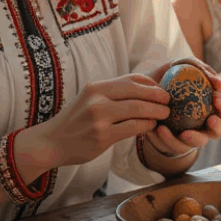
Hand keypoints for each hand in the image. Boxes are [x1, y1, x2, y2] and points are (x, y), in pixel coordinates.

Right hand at [27, 74, 171, 167]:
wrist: (51, 142)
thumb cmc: (75, 120)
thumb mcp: (90, 99)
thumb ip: (112, 93)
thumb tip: (144, 88)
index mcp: (96, 87)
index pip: (131, 79)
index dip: (151, 83)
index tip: (162, 88)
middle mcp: (97, 99)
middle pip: (137, 91)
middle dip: (158, 95)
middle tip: (169, 101)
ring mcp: (99, 118)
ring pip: (138, 109)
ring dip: (156, 111)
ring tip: (165, 114)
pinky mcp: (102, 136)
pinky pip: (132, 128)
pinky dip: (146, 126)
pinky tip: (151, 126)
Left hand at [147, 56, 220, 148]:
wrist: (150, 92)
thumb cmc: (175, 76)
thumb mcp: (187, 65)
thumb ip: (204, 70)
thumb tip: (219, 84)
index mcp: (215, 110)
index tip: (215, 97)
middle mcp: (207, 126)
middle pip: (220, 132)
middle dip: (217, 128)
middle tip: (210, 120)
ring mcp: (192, 137)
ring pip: (197, 144)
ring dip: (192, 139)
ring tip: (183, 132)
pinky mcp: (175, 144)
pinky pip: (174, 146)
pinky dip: (166, 138)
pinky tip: (157, 128)